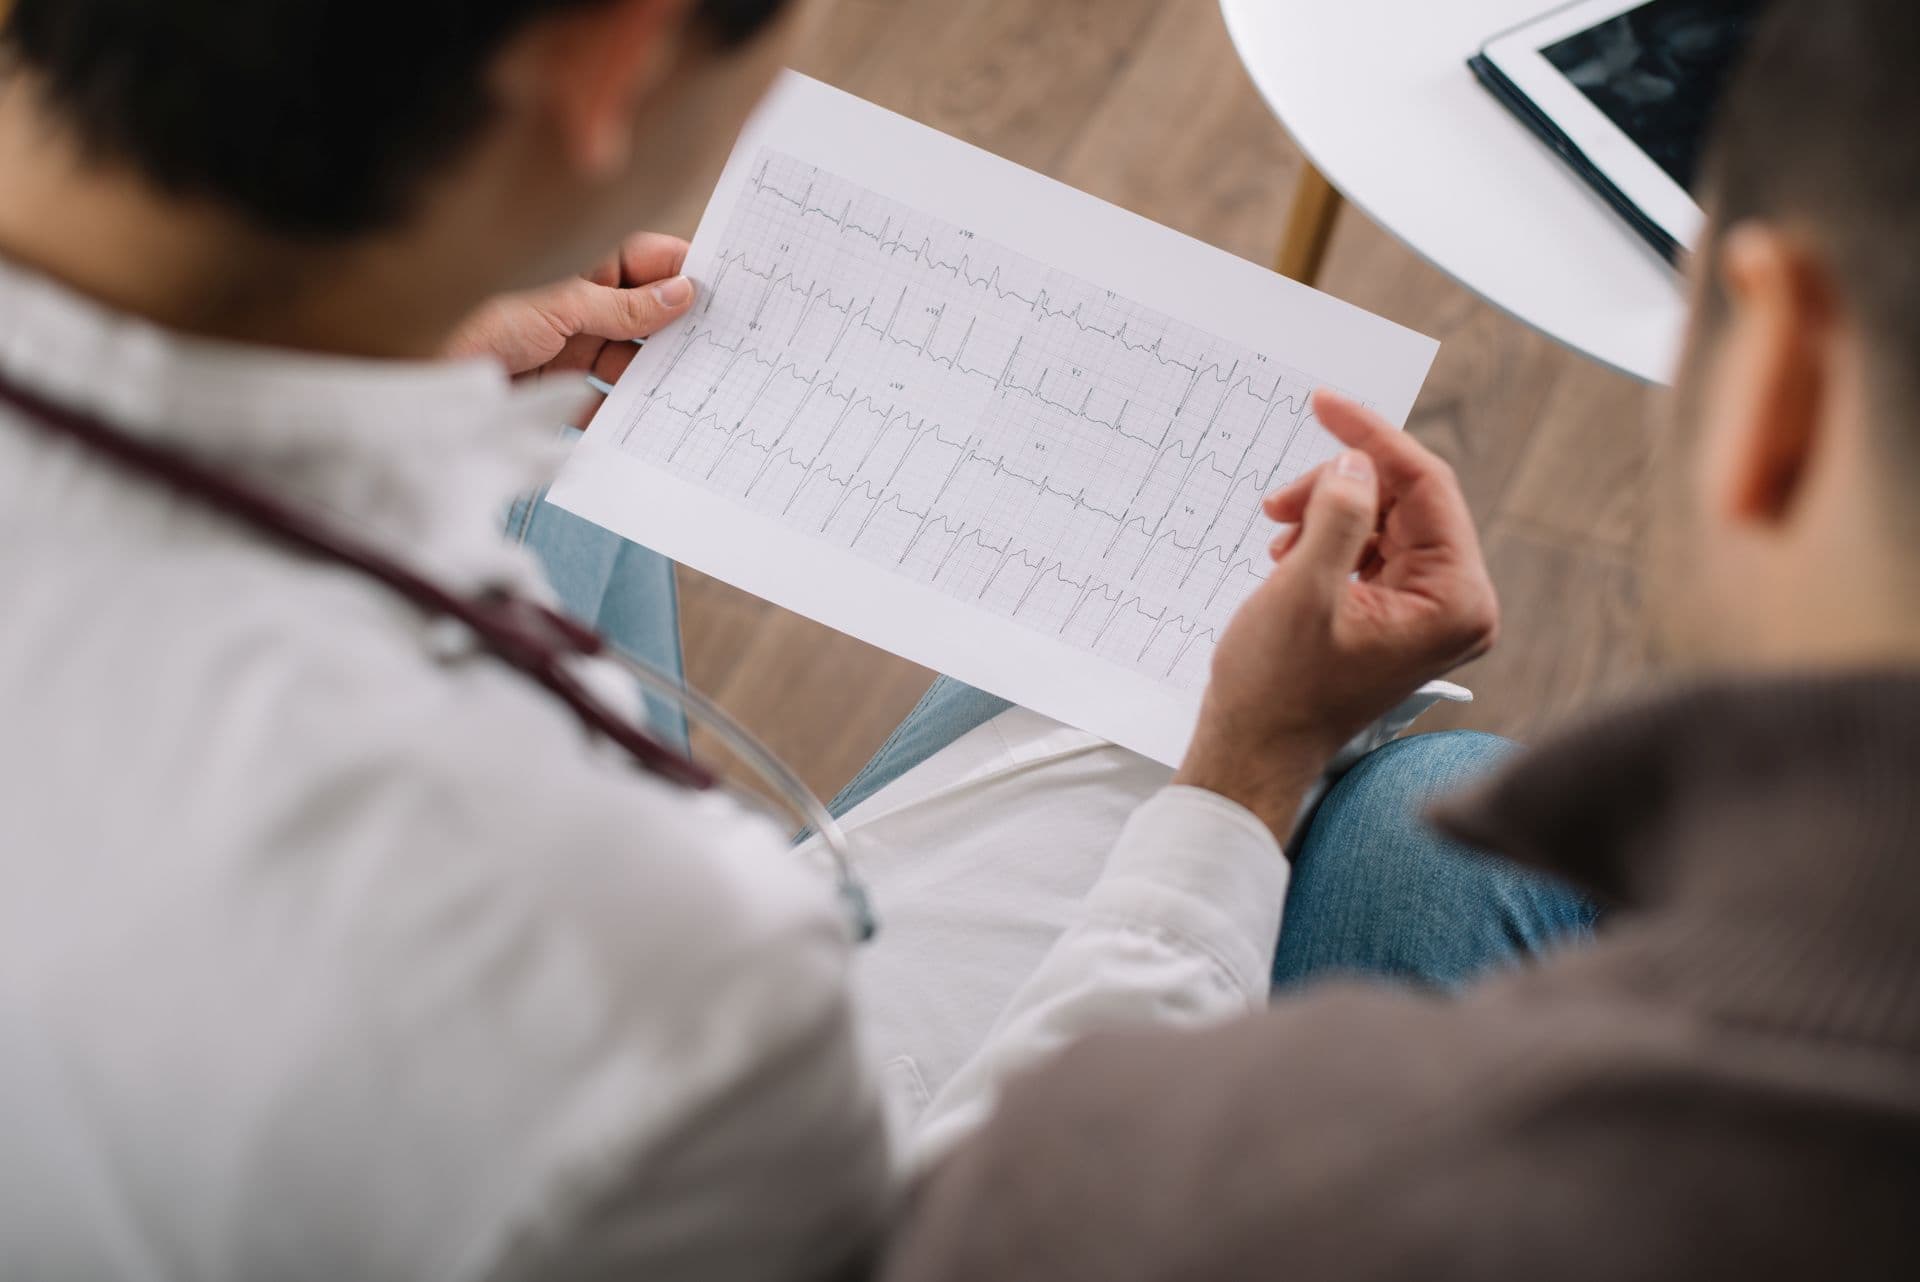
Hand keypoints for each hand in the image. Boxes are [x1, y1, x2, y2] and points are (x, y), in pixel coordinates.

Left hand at [444, 231, 695, 424]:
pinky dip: (623, 412)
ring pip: (632, 359)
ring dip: (655, 376)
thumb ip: (625, 306)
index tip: (726, 290)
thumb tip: (684, 293)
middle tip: (720, 346)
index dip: (686, 273)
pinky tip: (647, 423)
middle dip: (679, 332)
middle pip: (649, 315)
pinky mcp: (564, 385)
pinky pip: (605, 399)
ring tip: (688, 391)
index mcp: (586, 267)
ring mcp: (576, 344)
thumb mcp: (562, 307)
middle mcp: (585, 303)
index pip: (650, 262)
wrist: (428, 367)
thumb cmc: (483, 317)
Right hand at [1173, 390, 1498, 836]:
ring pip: (1386, 518)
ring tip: (1280, 538)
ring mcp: (1431, 611)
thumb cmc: (1277, 688)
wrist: (1253, 750)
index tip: (1325, 403)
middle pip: (1408, 500)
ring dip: (1329, 513)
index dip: (1373, 440)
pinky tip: (1291, 555)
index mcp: (1456, 601)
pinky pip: (1374, 547)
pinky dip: (1331, 538)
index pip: (1428, 487)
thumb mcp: (1303, 590)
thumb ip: (1338, 516)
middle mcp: (1458, 604)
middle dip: (1341, 488)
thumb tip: (1356, 462)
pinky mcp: (1402, 615)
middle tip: (1280, 502)